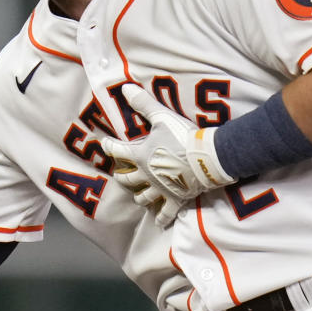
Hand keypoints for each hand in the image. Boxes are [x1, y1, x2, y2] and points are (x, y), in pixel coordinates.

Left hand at [101, 84, 235, 224]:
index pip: (117, 151)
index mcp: (140, 155)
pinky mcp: (176, 199)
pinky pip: (166, 213)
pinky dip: (161, 218)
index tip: (104, 144)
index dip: (109, 147)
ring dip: (139, 195)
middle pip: (126, 179)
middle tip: (119, 174)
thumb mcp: (162, 116)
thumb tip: (124, 88)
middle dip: (121, 176)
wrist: (207, 157)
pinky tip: (159, 222)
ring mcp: (160, 189)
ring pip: (143, 197)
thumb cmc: (183, 136)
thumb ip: (143, 103)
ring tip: (138, 195)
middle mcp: (146, 175)